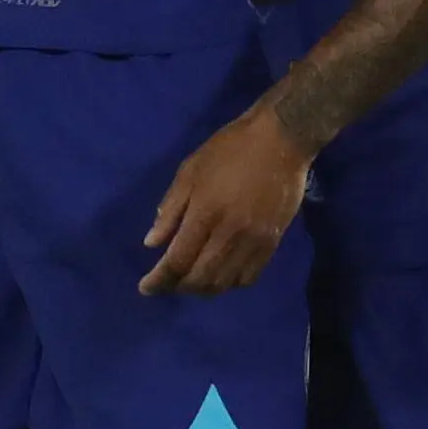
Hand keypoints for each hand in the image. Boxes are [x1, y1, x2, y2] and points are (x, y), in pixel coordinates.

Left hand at [142, 101, 310, 294]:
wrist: (281, 139)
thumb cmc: (230, 149)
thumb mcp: (190, 170)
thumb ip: (170, 209)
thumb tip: (152, 243)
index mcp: (205, 213)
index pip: (177, 261)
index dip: (159, 280)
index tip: (145, 287)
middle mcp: (229, 234)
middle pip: (200, 279)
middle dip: (178, 287)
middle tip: (167, 283)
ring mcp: (254, 241)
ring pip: (224, 283)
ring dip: (203, 289)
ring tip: (191, 281)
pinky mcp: (272, 242)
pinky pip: (249, 277)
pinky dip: (230, 283)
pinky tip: (221, 274)